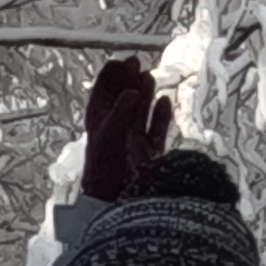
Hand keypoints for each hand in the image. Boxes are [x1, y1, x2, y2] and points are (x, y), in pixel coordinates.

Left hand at [79, 58, 174, 206]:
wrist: (119, 204)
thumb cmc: (108, 169)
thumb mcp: (109, 135)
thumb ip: (121, 111)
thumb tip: (133, 91)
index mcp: (99, 125)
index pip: (102, 95)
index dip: (110, 77)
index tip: (120, 61)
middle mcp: (115, 132)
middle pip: (121, 101)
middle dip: (127, 81)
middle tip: (136, 62)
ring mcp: (133, 143)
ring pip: (140, 113)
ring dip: (144, 94)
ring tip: (149, 76)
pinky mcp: (150, 155)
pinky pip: (157, 131)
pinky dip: (161, 116)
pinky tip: (166, 101)